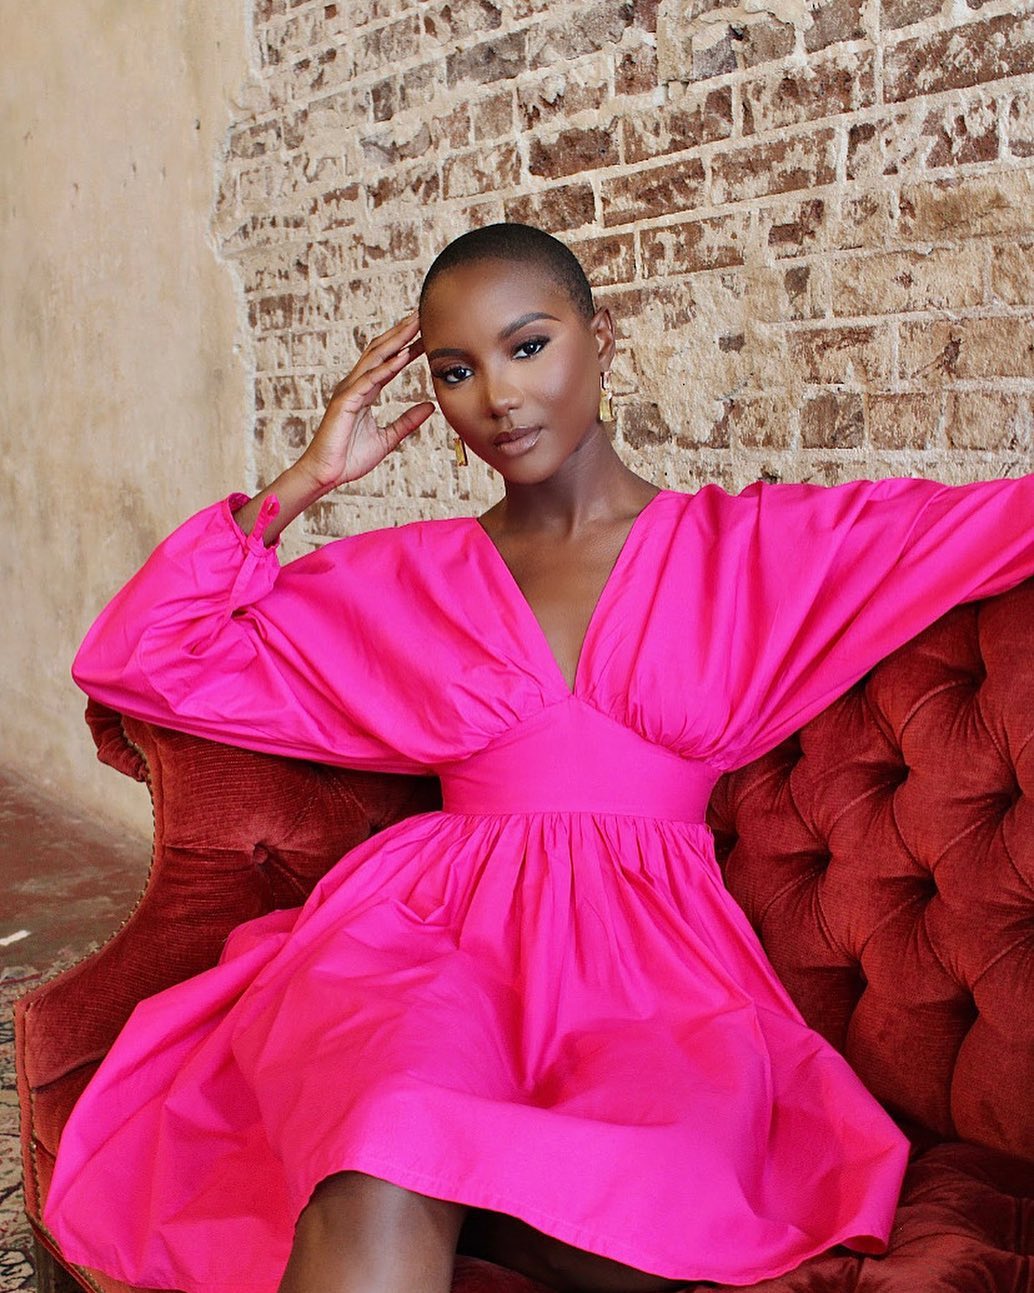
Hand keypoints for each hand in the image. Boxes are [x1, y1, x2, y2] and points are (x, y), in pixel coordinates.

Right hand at [295, 311, 434, 489]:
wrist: (327, 474)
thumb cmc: (350, 458)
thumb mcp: (388, 439)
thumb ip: (407, 421)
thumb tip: (430, 407)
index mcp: (365, 391)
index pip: (389, 362)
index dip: (407, 346)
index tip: (427, 334)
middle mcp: (355, 385)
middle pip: (381, 351)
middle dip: (401, 333)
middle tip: (421, 315)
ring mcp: (349, 391)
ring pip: (374, 359)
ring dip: (395, 341)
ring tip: (414, 325)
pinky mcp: (345, 402)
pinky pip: (368, 381)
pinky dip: (386, 368)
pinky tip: (402, 357)